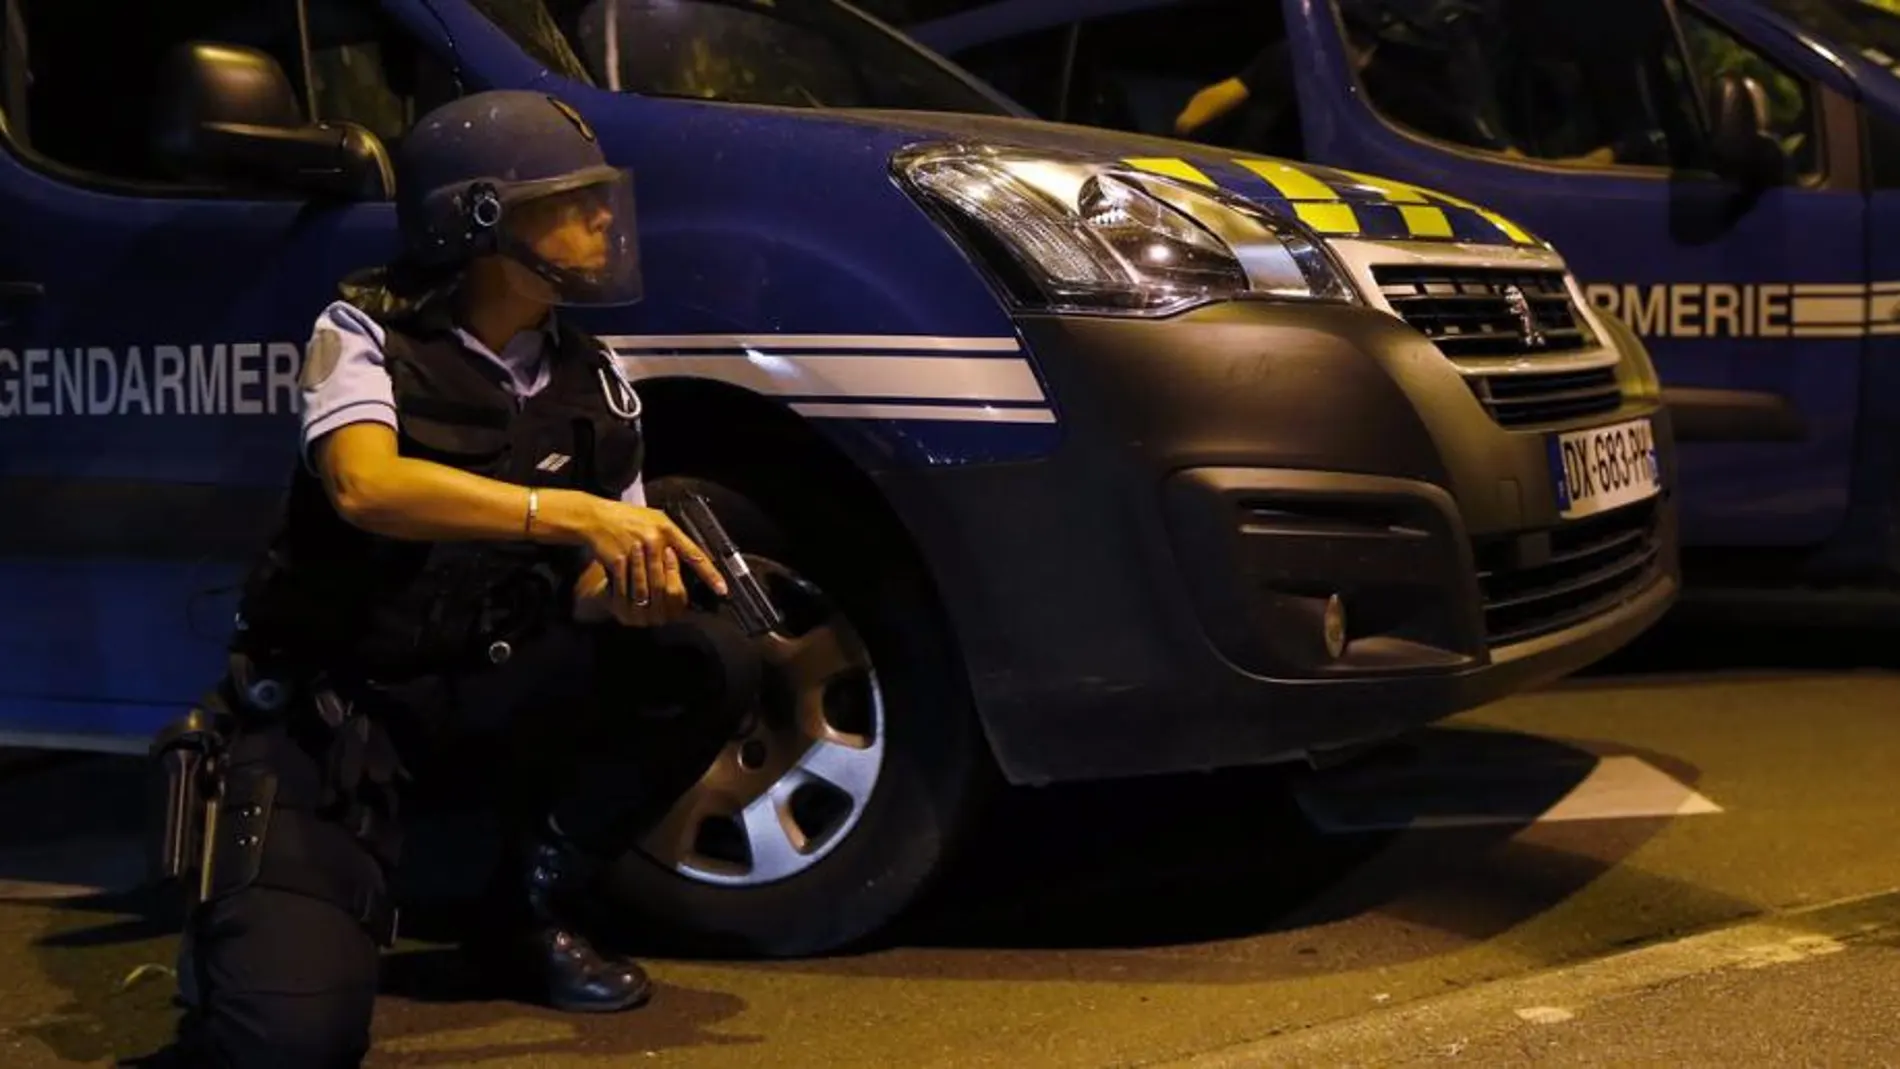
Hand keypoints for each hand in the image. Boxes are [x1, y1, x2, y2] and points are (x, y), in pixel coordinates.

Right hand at [549, 492, 727, 621]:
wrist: (596, 518)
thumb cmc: (628, 518)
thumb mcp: (655, 519)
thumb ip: (673, 536)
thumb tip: (690, 555)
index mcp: (667, 528)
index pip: (694, 554)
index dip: (709, 574)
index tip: (722, 589)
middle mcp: (654, 538)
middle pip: (670, 577)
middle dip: (670, 593)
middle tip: (675, 606)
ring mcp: (636, 549)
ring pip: (650, 585)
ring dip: (650, 598)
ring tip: (651, 605)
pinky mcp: (618, 559)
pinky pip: (629, 585)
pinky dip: (631, 595)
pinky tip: (632, 599)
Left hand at [574, 553, 691, 627]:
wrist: (616, 591)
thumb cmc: (648, 576)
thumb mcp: (666, 573)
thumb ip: (680, 569)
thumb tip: (702, 557)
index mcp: (676, 610)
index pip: (677, 593)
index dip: (673, 571)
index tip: (669, 550)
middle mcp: (660, 618)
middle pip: (660, 591)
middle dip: (655, 564)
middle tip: (651, 543)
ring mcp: (640, 619)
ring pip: (641, 591)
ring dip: (639, 566)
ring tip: (636, 546)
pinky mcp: (621, 614)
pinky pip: (621, 593)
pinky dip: (621, 574)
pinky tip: (620, 557)